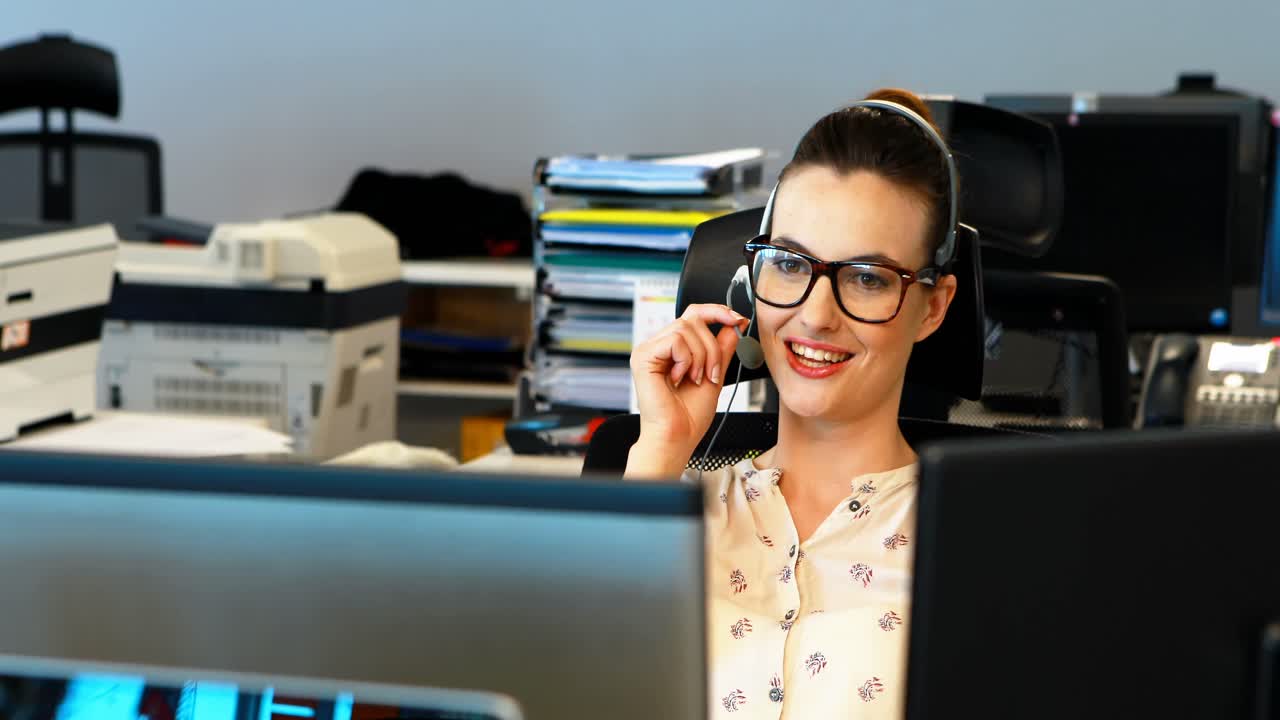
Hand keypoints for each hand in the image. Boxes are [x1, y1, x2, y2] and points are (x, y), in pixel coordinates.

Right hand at [627, 304, 747, 470]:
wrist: (678, 436)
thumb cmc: (690, 415)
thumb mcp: (715, 373)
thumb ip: (722, 348)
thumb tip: (734, 324)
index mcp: (672, 348)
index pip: (693, 315)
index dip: (716, 312)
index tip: (737, 319)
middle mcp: (657, 345)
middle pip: (692, 319)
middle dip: (712, 347)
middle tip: (712, 373)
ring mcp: (648, 349)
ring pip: (686, 328)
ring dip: (701, 356)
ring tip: (696, 378)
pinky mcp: (643, 356)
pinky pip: (675, 340)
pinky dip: (687, 359)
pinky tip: (680, 378)